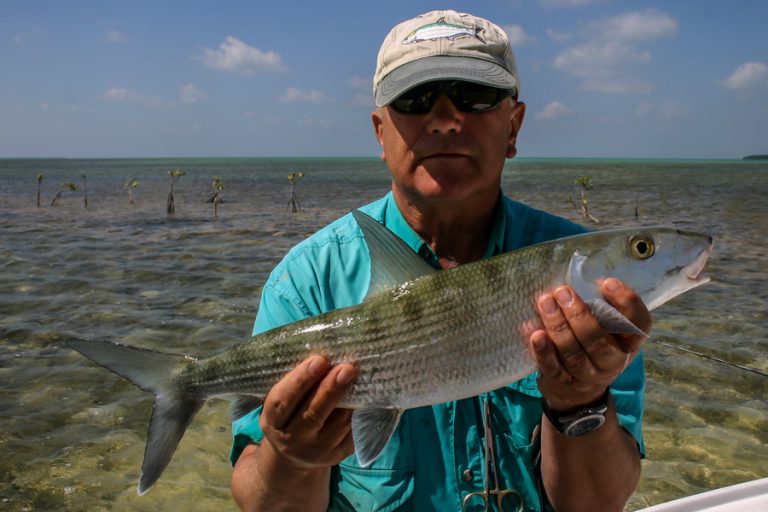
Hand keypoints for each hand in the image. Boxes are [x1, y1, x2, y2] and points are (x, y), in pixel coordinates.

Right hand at [259, 355, 357, 469]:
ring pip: (338, 423)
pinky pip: (352, 432)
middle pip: (313, 414)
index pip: (283, 400)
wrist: (293, 454)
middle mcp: (292, 440)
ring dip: (351, 399)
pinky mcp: (338, 456)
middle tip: (347, 368)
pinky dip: (359, 413)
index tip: (319, 360)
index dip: (301, 380)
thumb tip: (323, 355)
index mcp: (273, 421)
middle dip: (331, 389)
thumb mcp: (281, 401)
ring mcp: (317, 452)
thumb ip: (294, 383)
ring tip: (359, 376)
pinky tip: (365, 395)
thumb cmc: (288, 414)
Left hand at [529, 278, 650, 411]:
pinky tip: (535, 333)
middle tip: (562, 292)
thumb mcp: (606, 326)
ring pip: (574, 354)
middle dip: (578, 315)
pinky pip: (553, 367)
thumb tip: (577, 277)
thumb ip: (599, 306)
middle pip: (598, 341)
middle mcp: (613, 360)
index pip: (639, 324)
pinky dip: (543, 350)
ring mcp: (588, 374)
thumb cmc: (594, 341)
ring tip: (545, 303)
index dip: (626, 304)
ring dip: (558, 327)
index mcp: (629, 342)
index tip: (607, 282)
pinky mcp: (564, 381)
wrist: (580, 387)